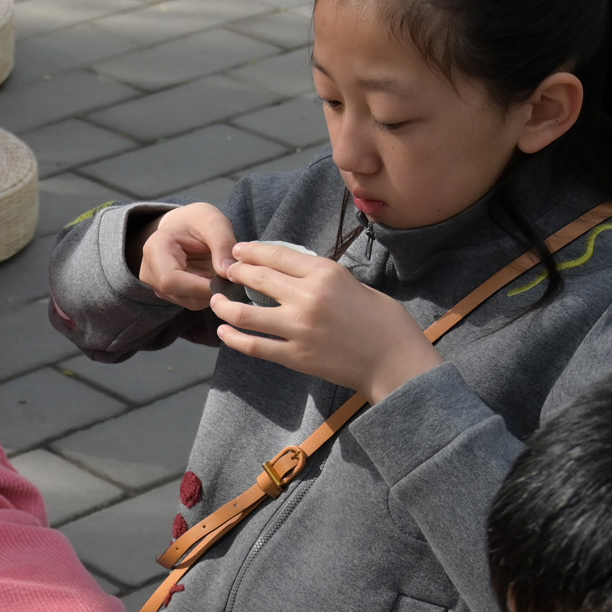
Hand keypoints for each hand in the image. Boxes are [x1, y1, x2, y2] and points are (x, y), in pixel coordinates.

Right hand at [133, 202, 237, 308]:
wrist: (184, 225)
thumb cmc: (196, 220)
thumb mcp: (214, 222)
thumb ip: (223, 244)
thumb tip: (228, 272)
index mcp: (155, 249)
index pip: (170, 280)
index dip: (199, 286)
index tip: (226, 280)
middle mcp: (150, 271)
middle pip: (180, 294)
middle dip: (209, 289)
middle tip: (230, 275)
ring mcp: (157, 285)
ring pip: (189, 301)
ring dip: (211, 292)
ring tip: (221, 271)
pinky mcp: (168, 294)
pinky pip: (192, 301)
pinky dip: (208, 293)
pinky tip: (213, 277)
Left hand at [211, 243, 440, 398]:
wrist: (395, 360)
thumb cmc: (384, 322)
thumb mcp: (355, 285)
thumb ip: (324, 278)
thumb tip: (294, 274)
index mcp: (326, 273)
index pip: (277, 255)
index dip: (252, 251)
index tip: (238, 251)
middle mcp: (308, 297)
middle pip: (257, 279)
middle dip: (235, 273)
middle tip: (225, 272)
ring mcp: (298, 328)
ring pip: (246, 314)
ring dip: (225, 306)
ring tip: (216, 301)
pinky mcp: (294, 356)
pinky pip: (254, 346)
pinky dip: (234, 338)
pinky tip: (223, 332)